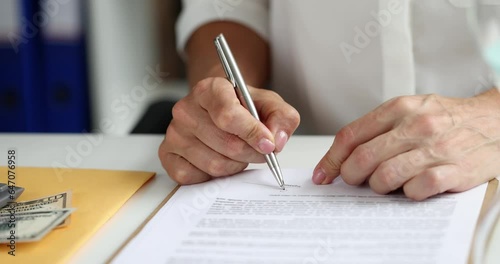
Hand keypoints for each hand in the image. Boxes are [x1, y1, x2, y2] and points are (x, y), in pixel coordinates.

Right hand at [159, 77, 299, 184]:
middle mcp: (185, 109)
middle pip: (226, 144)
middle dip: (251, 153)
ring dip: (235, 165)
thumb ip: (282, 117)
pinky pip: (194, 177)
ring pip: (214, 165)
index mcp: (209, 89)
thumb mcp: (270, 104)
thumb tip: (277, 140)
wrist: (222, 111)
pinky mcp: (167, 155)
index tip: (269, 144)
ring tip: (239, 154)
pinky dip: (213, 177)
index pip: (228, 115)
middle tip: (261, 152)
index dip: (252, 133)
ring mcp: (174, 133)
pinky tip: (220, 160)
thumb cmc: (244, 108)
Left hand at [313, 88, 499, 199]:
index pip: (350, 136)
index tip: (323, 175)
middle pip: (362, 159)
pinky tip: (412, 188)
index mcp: (399, 108)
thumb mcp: (411, 110)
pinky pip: (416, 190)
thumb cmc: (446, 119)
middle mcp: (415, 125)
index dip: (331, 159)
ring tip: (386, 184)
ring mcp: (435, 148)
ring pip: (384, 177)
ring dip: (378, 187)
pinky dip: (407, 194)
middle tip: (354, 182)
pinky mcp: (454, 170)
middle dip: (351, 176)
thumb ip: (378, 129)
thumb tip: (343, 157)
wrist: (497, 121)